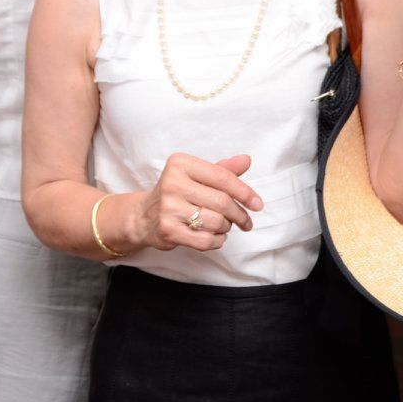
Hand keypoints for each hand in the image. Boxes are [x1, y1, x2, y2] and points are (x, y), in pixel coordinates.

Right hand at [131, 153, 261, 252]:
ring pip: (216, 222)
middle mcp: (172, 183)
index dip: (244, 192)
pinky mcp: (168, 230)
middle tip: (246, 221)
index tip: (258, 204)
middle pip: (222, 201)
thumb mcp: (197, 175)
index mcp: (181, 163)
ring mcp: (169, 208)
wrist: (144, 216)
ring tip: (223, 226)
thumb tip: (246, 160)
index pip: (222, 177)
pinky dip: (217, 241)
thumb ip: (222, 169)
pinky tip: (216, 236)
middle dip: (240, 214)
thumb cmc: (177, 193)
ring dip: (226, 227)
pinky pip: (205, 240)